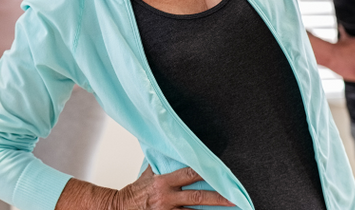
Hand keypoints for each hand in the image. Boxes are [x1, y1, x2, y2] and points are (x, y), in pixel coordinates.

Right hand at [112, 166, 233, 208]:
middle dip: (217, 198)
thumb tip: (176, 150)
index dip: (204, 173)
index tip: (219, 172)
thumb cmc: (137, 190)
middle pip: (197, 198)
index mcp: (163, 182)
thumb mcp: (148, 173)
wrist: (120, 206)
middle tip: (234, 199)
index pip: (188, 174)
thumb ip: (163, 164)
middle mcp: (166, 198)